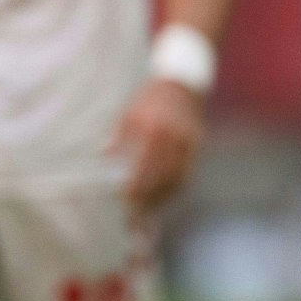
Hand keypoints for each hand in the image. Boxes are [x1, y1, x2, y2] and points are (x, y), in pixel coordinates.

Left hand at [111, 78, 204, 221]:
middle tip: (135, 215)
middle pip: (161, 176)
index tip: (125, 200)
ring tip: (147, 213)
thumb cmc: (150, 100)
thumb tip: (104, 155)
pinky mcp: (197, 146)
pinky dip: (174, 189)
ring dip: (162, 198)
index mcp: (153, 127)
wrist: (183, 85)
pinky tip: (162, 198)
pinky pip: (186, 174)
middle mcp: (173, 136)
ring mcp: (188, 142)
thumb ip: (119, 135)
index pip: (144, 164)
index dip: (136, 184)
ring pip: (176, 179)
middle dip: (149, 198)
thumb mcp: (130, 113)